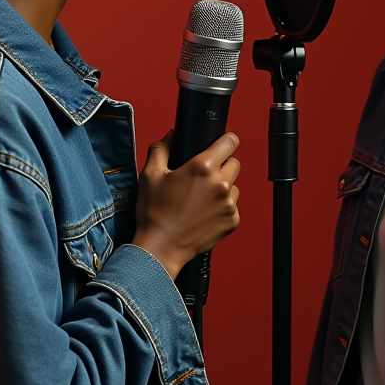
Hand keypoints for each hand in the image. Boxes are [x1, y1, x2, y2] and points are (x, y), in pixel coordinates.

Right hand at [131, 131, 241, 279]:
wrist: (160, 248)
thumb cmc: (154, 213)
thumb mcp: (150, 175)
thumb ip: (161, 149)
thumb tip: (171, 136)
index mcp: (202, 167)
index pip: (230, 142)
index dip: (225, 141)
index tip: (221, 145)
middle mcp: (220, 183)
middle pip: (234, 163)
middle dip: (222, 166)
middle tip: (203, 177)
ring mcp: (228, 203)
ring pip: (234, 185)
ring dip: (223, 187)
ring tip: (201, 198)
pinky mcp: (232, 220)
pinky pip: (233, 206)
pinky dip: (223, 207)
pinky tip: (204, 213)